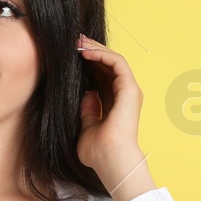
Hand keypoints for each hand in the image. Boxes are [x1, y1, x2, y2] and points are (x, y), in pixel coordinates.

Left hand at [75, 34, 147, 192]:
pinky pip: (117, 62)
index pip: (102, 75)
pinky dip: (102, 54)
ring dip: (96, 48)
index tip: (71, 54)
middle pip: (108, 64)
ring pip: (114, 59)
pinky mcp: (129, 88)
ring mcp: (129, 90)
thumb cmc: (99, 152)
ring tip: (78, 42)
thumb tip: (86, 94)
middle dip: (91, 50)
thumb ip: (87, 110)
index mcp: (115, 103)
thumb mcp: (86, 127)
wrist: (110, 159)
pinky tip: (85, 52)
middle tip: (74, 41)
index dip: (88, 62)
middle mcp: (124, 94)